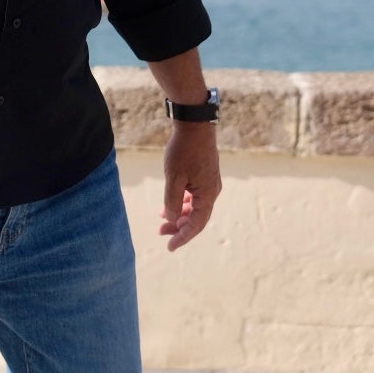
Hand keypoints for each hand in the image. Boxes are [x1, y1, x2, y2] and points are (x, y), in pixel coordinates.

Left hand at [159, 122, 220, 251]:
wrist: (195, 125)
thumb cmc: (184, 150)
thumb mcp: (174, 177)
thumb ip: (172, 201)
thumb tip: (171, 218)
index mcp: (207, 195)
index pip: (196, 225)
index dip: (183, 237)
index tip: (169, 247)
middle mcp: (212, 191)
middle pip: (196, 217)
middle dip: (179, 227)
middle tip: (161, 232)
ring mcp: (209, 182)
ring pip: (195, 207)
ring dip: (180, 214)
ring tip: (162, 218)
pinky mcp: (205, 174)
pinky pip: (195, 196)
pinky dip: (183, 202)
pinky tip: (171, 202)